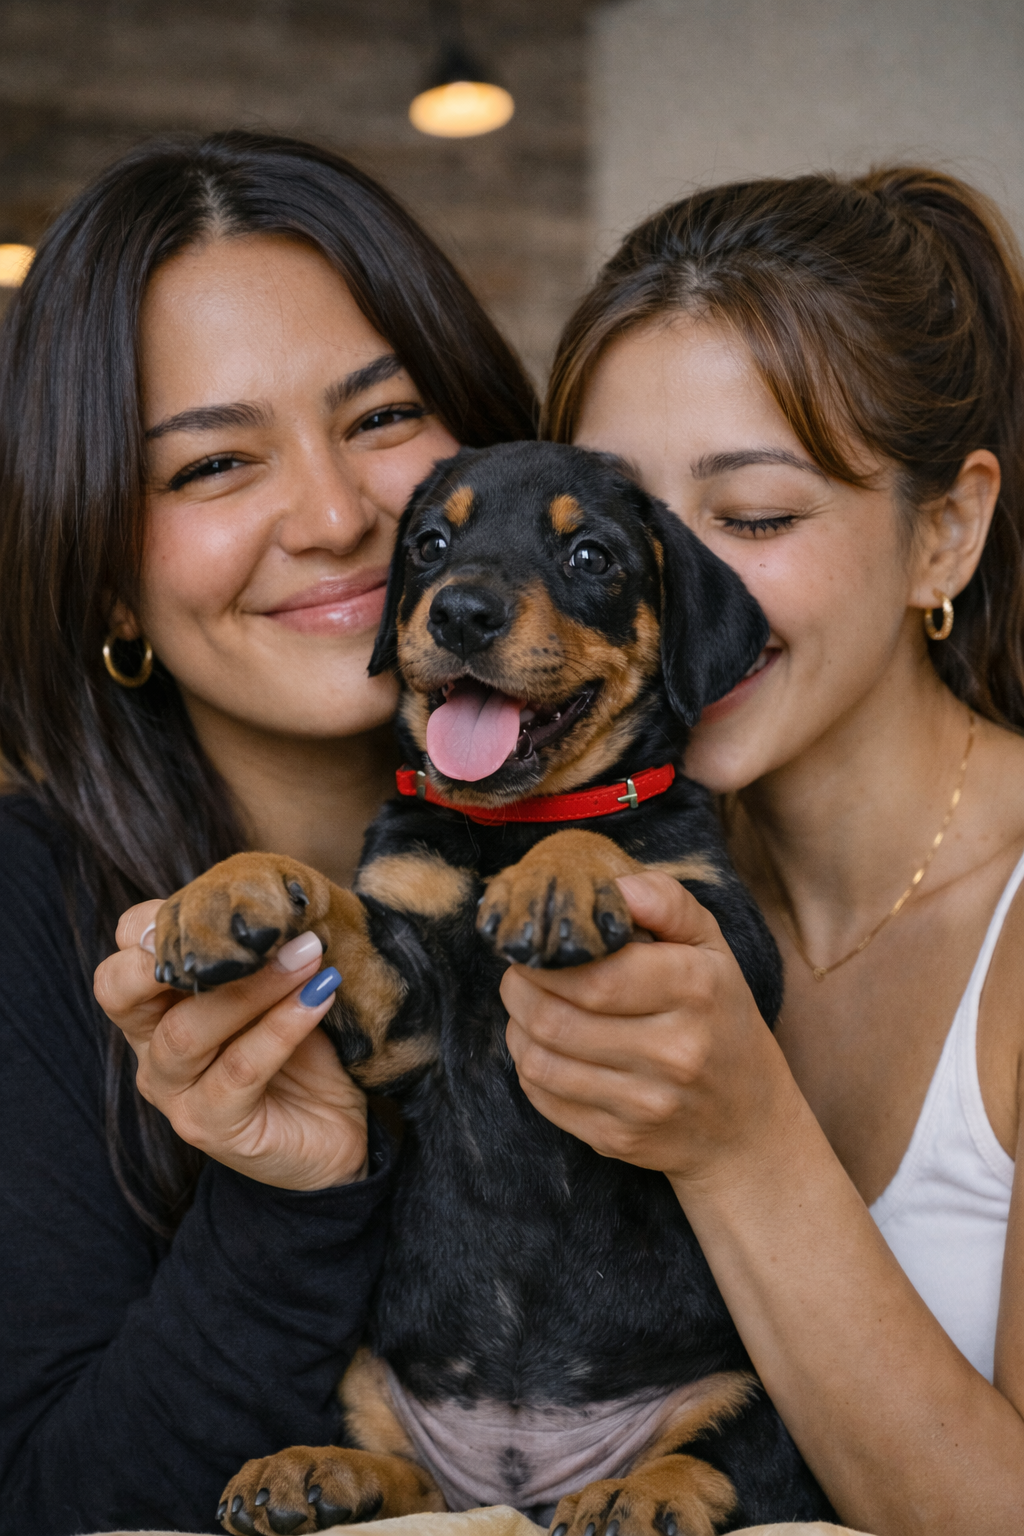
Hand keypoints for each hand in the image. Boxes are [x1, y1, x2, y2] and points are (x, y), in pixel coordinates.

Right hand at [94, 899, 368, 1189]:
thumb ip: (267, 945)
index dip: (160, 914)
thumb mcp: (283, 985)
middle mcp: (151, 1047)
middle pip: (121, 989)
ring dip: (253, 985)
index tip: (228, 896)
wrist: (339, 1130)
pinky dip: (283, 1027)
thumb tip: (288, 892)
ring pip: (187, 1030)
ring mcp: (175, 1092)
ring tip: (308, 954)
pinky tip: (320, 997)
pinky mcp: (210, 1127)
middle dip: (176, 950)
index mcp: (157, 1003)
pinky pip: (240, 1070)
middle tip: (249, 925)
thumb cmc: (307, 1049)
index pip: (126, 946)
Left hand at [501, 872, 800, 1184]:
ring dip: (517, 1028)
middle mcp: (674, 1051)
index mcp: (696, 989)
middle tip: (519, 972)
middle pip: (556, 1019)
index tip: (535, 945)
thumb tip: (614, 886)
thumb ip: (666, 903)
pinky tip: (544, 1048)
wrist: (748, 1124)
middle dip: (519, 989)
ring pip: (540, 1061)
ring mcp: (646, 1102)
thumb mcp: (712, 949)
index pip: (595, 977)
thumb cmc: (720, 1018)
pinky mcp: (620, 1139)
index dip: (546, 960)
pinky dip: (530, 1068)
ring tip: (527, 1007)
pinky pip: (545, 1099)